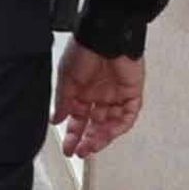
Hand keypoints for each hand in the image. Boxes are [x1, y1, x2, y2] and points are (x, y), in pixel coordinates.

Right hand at [51, 38, 145, 158]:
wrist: (105, 37)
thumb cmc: (84, 49)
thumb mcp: (66, 77)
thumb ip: (63, 100)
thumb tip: (57, 119)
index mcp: (81, 90)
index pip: (77, 118)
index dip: (72, 133)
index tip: (68, 147)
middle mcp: (98, 95)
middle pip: (94, 124)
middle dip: (86, 140)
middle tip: (79, 152)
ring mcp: (115, 95)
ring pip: (111, 124)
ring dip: (102, 136)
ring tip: (92, 146)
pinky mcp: (131, 94)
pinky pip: (128, 116)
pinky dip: (119, 126)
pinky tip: (109, 133)